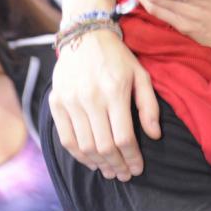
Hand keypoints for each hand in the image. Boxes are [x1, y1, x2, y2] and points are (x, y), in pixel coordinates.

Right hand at [50, 29, 159, 179]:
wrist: (85, 36)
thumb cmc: (119, 58)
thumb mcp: (142, 76)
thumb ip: (149, 107)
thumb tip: (154, 135)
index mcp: (114, 92)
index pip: (124, 137)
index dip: (132, 158)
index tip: (138, 169)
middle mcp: (90, 98)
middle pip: (104, 146)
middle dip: (117, 165)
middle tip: (125, 175)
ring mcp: (70, 101)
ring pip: (84, 146)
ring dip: (99, 164)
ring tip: (111, 171)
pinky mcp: (56, 102)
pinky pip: (66, 138)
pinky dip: (79, 155)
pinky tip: (91, 162)